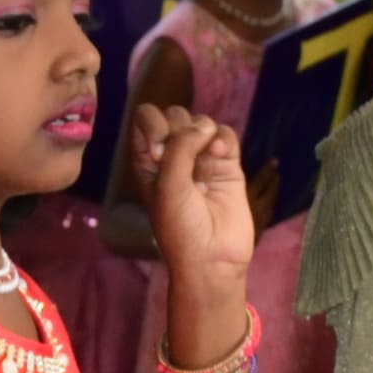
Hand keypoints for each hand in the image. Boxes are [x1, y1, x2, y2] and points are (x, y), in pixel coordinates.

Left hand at [133, 106, 257, 286]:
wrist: (213, 258)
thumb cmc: (180, 227)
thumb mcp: (168, 185)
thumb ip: (180, 147)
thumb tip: (204, 125)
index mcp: (148, 161)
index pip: (146, 118)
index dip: (152, 124)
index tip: (158, 152)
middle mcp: (173, 156)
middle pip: (175, 115)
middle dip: (180, 131)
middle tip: (182, 164)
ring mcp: (201, 158)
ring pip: (201, 122)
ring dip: (202, 140)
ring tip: (203, 174)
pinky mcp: (227, 164)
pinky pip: (225, 134)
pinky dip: (222, 140)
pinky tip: (220, 157)